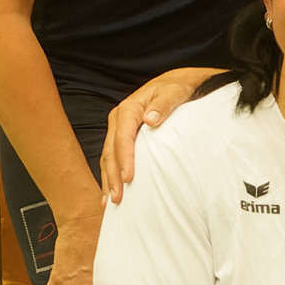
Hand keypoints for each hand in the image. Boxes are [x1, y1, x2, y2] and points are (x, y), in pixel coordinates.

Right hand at [100, 66, 214, 200]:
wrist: (173, 83)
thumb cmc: (176, 89)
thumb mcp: (174, 92)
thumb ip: (164, 104)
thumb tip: (151, 119)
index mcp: (129, 109)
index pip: (123, 137)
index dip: (125, 159)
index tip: (129, 178)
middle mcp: (118, 119)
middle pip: (111, 151)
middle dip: (112, 176)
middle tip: (118, 199)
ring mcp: (117, 128)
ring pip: (108, 157)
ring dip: (108, 179)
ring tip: (111, 201)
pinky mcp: (121, 136)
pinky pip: (112, 157)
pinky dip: (110, 174)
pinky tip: (110, 191)